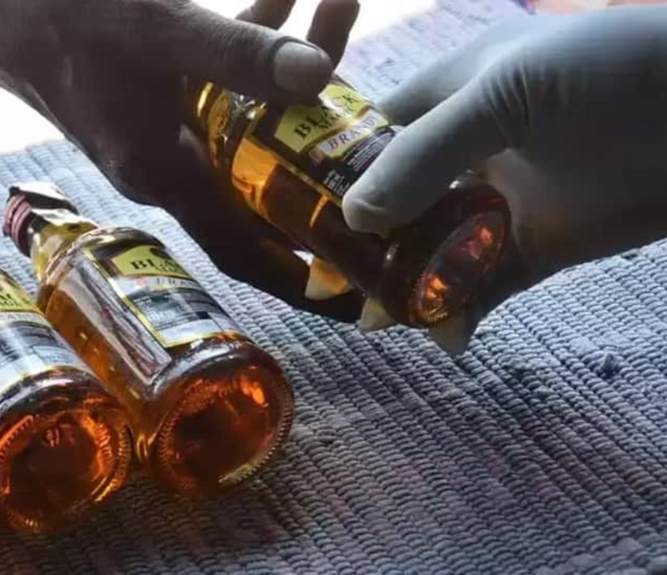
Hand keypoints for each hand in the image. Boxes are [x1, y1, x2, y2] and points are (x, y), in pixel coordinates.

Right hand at [0, 0, 362, 316]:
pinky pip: (229, 86)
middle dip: (326, 151)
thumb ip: (237, 54)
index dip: (300, 278)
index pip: (243, 251)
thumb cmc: (60, 19)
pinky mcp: (161, 97)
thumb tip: (319, 75)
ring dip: (303, 75)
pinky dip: (263, 52)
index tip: (357, 291)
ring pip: (254, 123)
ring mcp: (166, 132)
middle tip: (389, 130)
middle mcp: (170, 166)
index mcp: (165, 174)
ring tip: (345, 6)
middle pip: (264, 184)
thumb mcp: (156, 31)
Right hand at [341, 6, 666, 350]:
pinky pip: (487, 284)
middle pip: (394, 204)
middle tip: (332, 290)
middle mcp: (465, 150)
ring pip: (434, 250)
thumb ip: (427, 154)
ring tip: (381, 322)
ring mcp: (502, 200)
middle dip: (362, 245)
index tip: (294, 221)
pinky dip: (463, 311)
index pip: (368, 138)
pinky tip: (446, 335)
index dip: (329, 176)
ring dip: (408, 285)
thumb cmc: (610, 69)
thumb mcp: (506, 92)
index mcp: (445, 95)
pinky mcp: (540, 245)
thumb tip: (356, 220)